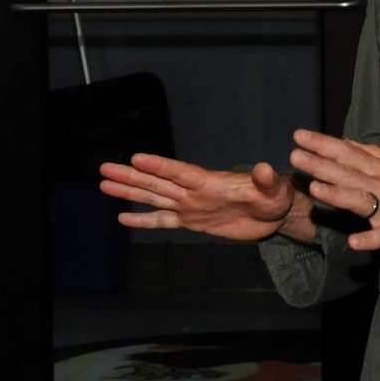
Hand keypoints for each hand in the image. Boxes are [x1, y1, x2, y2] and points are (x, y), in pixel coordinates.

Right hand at [100, 155, 307, 241]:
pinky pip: (163, 221)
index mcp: (209, 182)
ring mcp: (190, 206)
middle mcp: (193, 192)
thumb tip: (265, 168)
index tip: (136, 158)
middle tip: (105, 168)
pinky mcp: (192, 222)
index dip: (159, 166)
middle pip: (157, 183)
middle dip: (131, 176)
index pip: (179, 172)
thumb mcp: (273, 189)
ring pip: (154, 198)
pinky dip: (144, 220)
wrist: (274, 214)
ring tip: (104, 184)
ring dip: (130, 192)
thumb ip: (265, 180)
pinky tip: (123, 218)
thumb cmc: (274, 197)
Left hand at [287, 128, 379, 270]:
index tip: (300, 135)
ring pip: (362, 200)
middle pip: (349, 173)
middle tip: (296, 156)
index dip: (325, 143)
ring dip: (339, 194)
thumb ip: (372, 157)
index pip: (350, 152)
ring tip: (316, 189)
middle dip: (321, 164)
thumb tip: (345, 142)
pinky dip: (369, 240)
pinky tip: (353, 241)